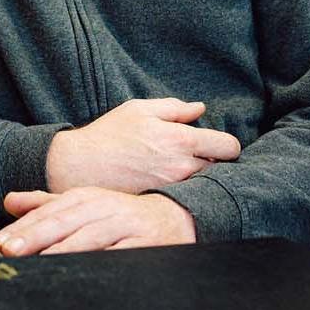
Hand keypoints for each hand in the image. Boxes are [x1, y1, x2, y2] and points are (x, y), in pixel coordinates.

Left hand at [0, 187, 195, 254]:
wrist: (172, 216)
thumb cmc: (121, 213)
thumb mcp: (83, 203)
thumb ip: (45, 203)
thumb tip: (9, 201)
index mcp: (85, 197)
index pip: (49, 211)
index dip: (24, 226)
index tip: (1, 241)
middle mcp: (102, 207)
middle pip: (64, 221)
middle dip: (35, 235)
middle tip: (11, 249)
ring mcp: (123, 224)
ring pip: (89, 235)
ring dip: (64, 247)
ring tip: (40, 259)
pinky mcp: (143, 243)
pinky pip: (120, 252)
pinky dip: (103, 259)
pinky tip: (86, 267)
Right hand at [45, 97, 239, 193]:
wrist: (81, 166)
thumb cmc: (109, 134)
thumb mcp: (139, 109)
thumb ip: (174, 108)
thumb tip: (200, 109)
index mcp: (180, 139)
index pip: (228, 147)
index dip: (227, 144)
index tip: (216, 143)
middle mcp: (182, 167)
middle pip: (221, 168)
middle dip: (213, 161)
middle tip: (195, 154)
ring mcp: (173, 188)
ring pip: (204, 184)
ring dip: (199, 176)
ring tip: (180, 167)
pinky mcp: (163, 201)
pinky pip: (186, 195)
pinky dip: (184, 188)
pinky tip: (169, 180)